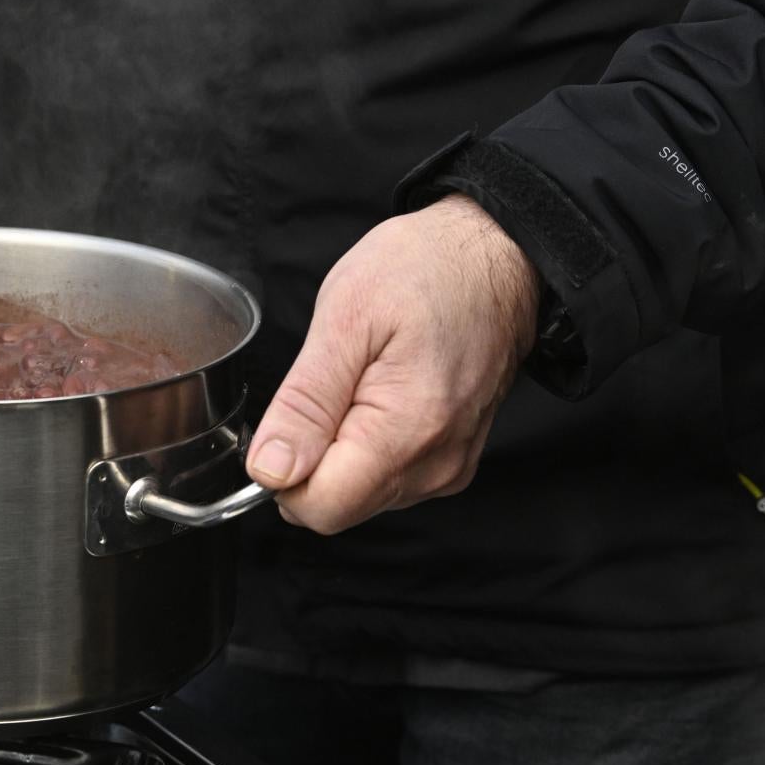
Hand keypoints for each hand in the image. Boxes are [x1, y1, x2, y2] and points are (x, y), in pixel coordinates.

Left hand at [245, 195, 539, 533]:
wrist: (494, 257)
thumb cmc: (425, 272)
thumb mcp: (345, 321)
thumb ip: (304, 406)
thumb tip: (270, 470)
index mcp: (407, 432)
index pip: (319, 508)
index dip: (283, 471)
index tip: (290, 417)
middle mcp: (436, 465)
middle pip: (337, 506)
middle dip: (312, 457)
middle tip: (333, 385)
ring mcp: (448, 467)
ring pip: (358, 497)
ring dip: (340, 450)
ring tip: (363, 380)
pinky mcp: (452, 462)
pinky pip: (385, 480)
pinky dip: (366, 446)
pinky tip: (380, 393)